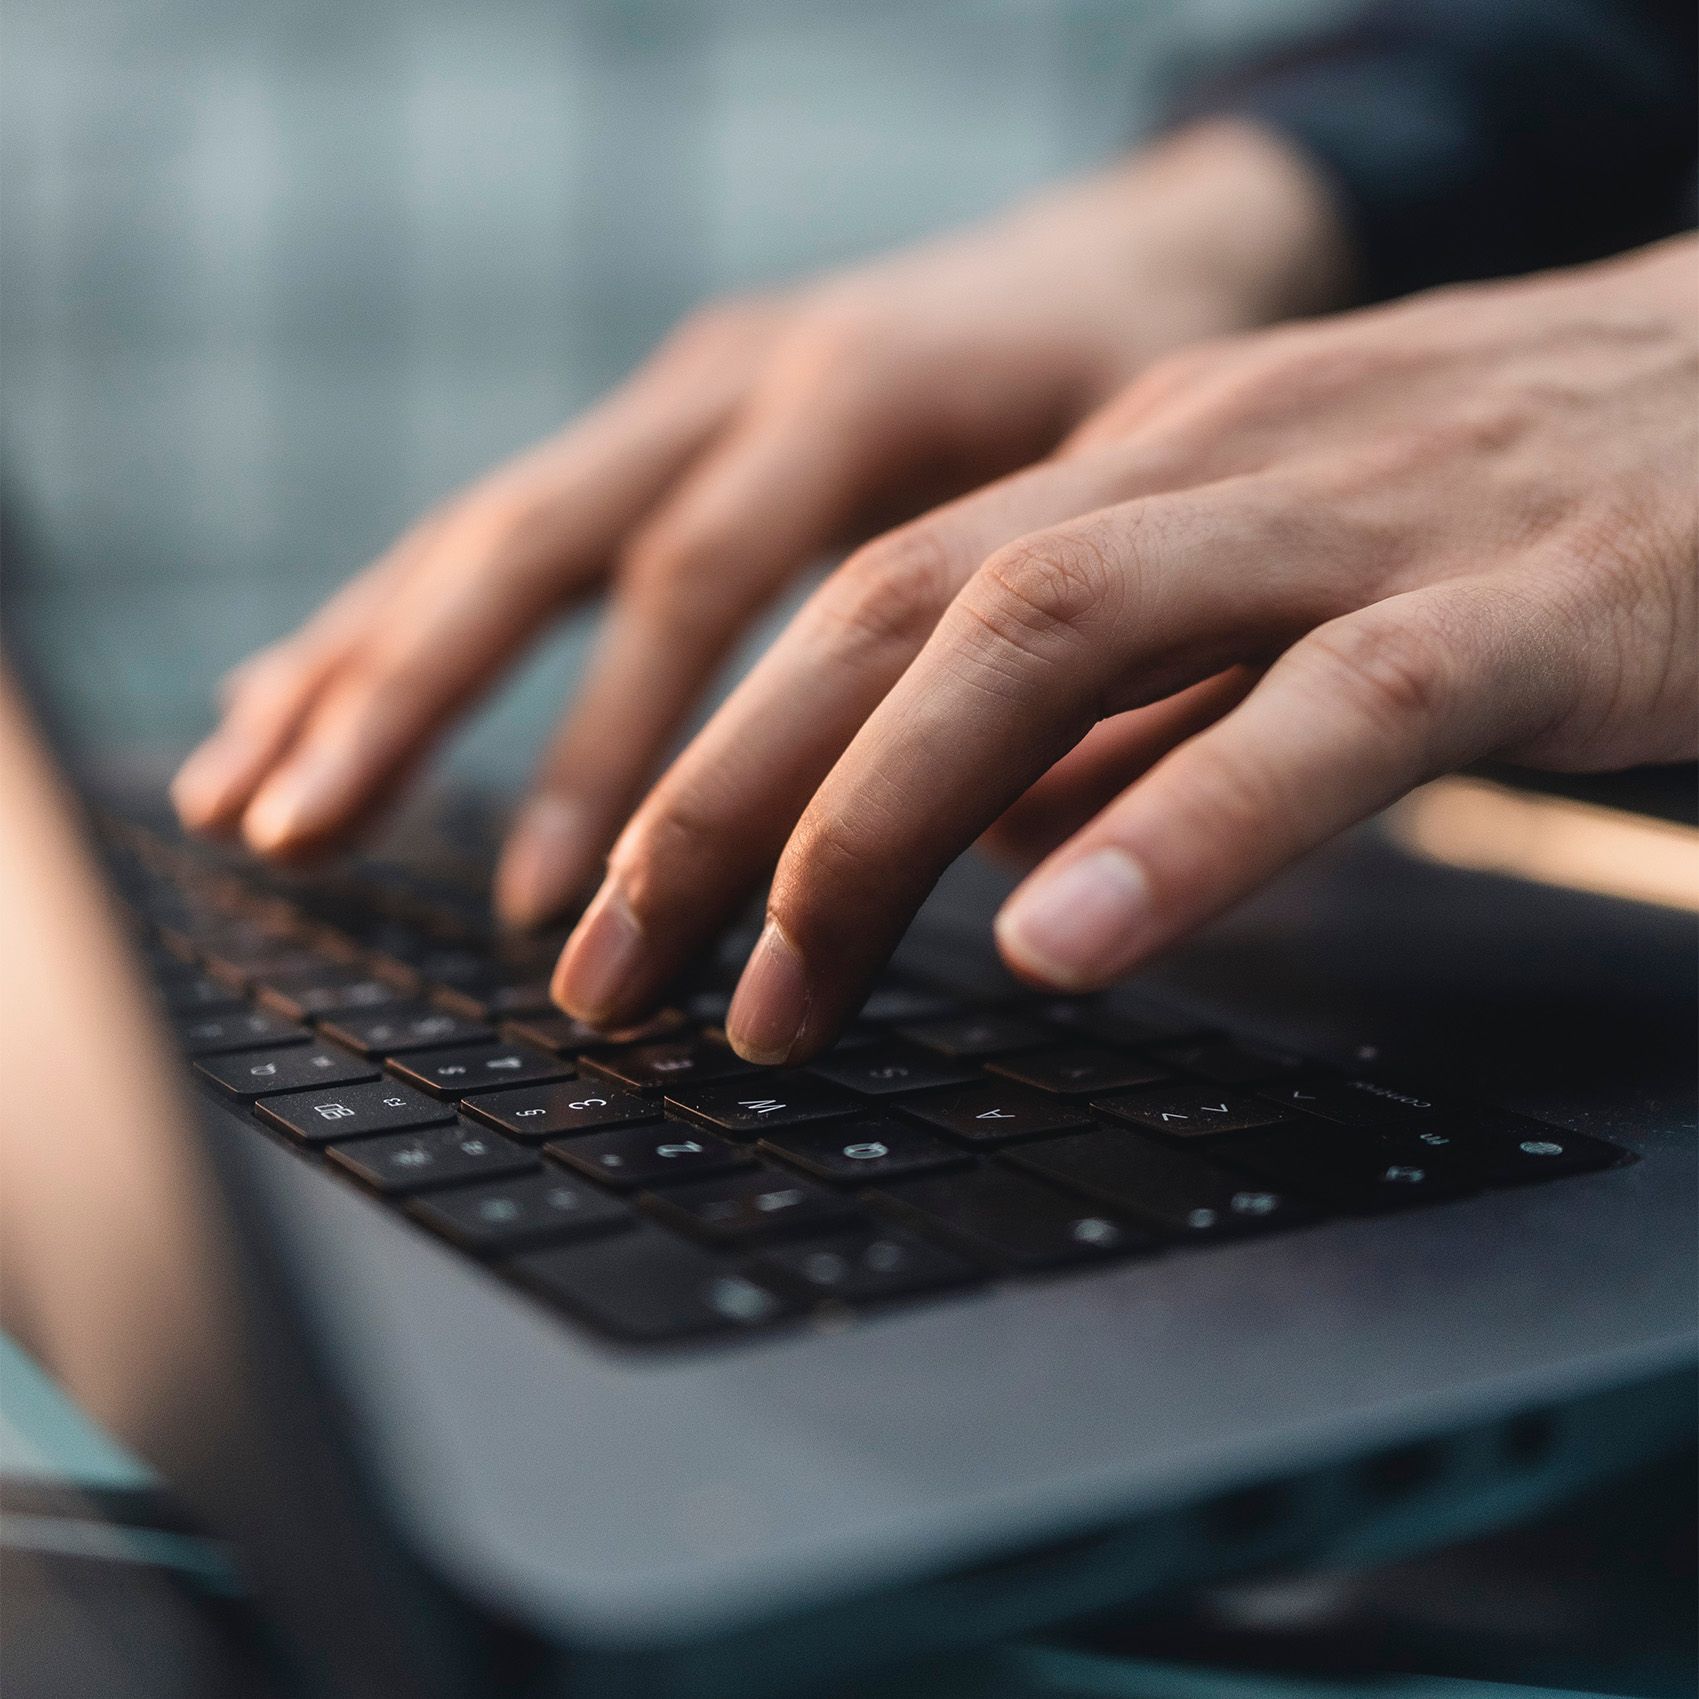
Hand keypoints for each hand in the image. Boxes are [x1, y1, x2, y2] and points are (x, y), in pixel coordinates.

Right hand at [170, 121, 1345, 924]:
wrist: (1132, 252)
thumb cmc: (1145, 386)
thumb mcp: (1140, 495)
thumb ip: (1064, 648)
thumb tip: (967, 852)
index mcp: (858, 391)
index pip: (701, 583)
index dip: (617, 749)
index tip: (558, 907)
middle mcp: (739, 375)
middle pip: (537, 534)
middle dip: (407, 698)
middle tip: (295, 840)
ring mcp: (685, 391)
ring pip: (488, 524)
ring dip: (358, 662)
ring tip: (245, 795)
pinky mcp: (667, 420)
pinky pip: (510, 518)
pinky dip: (399, 615)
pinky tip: (303, 688)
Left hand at [552, 236, 1697, 1061]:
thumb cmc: (1530, 515)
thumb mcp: (1278, 599)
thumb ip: (1133, 712)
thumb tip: (977, 841)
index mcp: (1142, 465)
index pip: (867, 604)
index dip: (716, 763)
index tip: (624, 919)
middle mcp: (1210, 462)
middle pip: (898, 612)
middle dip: (723, 802)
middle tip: (613, 981)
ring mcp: (1363, 513)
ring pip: (1054, 631)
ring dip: (877, 821)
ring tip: (777, 996)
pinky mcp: (1530, 597)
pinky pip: (1331, 709)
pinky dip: (1181, 827)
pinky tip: (1059, 946)